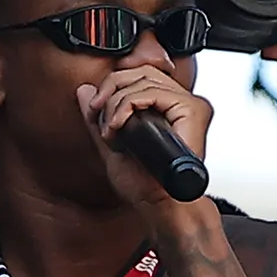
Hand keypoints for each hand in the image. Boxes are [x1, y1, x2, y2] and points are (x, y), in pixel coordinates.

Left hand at [78, 63, 212, 219]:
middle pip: (141, 71)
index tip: (94, 108)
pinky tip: (119, 127)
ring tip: (110, 128)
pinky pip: (153, 93)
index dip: (112, 85)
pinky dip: (129, 106)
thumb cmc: (145, 184)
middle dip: (110, 88)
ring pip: (144, 79)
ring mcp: (189, 105)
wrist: (160, 205)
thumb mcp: (112, 145)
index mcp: (167, 108)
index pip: (139, 75)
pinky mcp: (193, 110)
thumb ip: (98, 118)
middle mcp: (180, 102)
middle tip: (95, 111)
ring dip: (117, 102)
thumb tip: (83, 91)